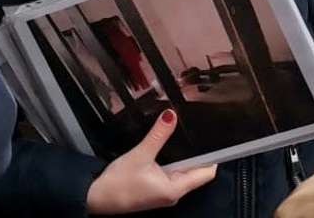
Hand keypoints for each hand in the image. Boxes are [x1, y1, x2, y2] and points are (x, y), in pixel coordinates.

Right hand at [86, 109, 217, 213]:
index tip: (216, 139)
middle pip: (195, 171)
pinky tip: (166, 149)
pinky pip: (171, 174)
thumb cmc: (118, 183)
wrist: (97, 198)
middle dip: (196, 153)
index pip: (205, 173)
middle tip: (197, 130)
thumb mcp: (141, 154)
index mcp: (175, 189)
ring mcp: (164, 192)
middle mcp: (173, 193)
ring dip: (182, 157)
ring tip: (182, 135)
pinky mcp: (155, 189)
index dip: (213, 157)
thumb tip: (171, 116)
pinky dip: (171, 162)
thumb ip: (158, 135)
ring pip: (182, 172)